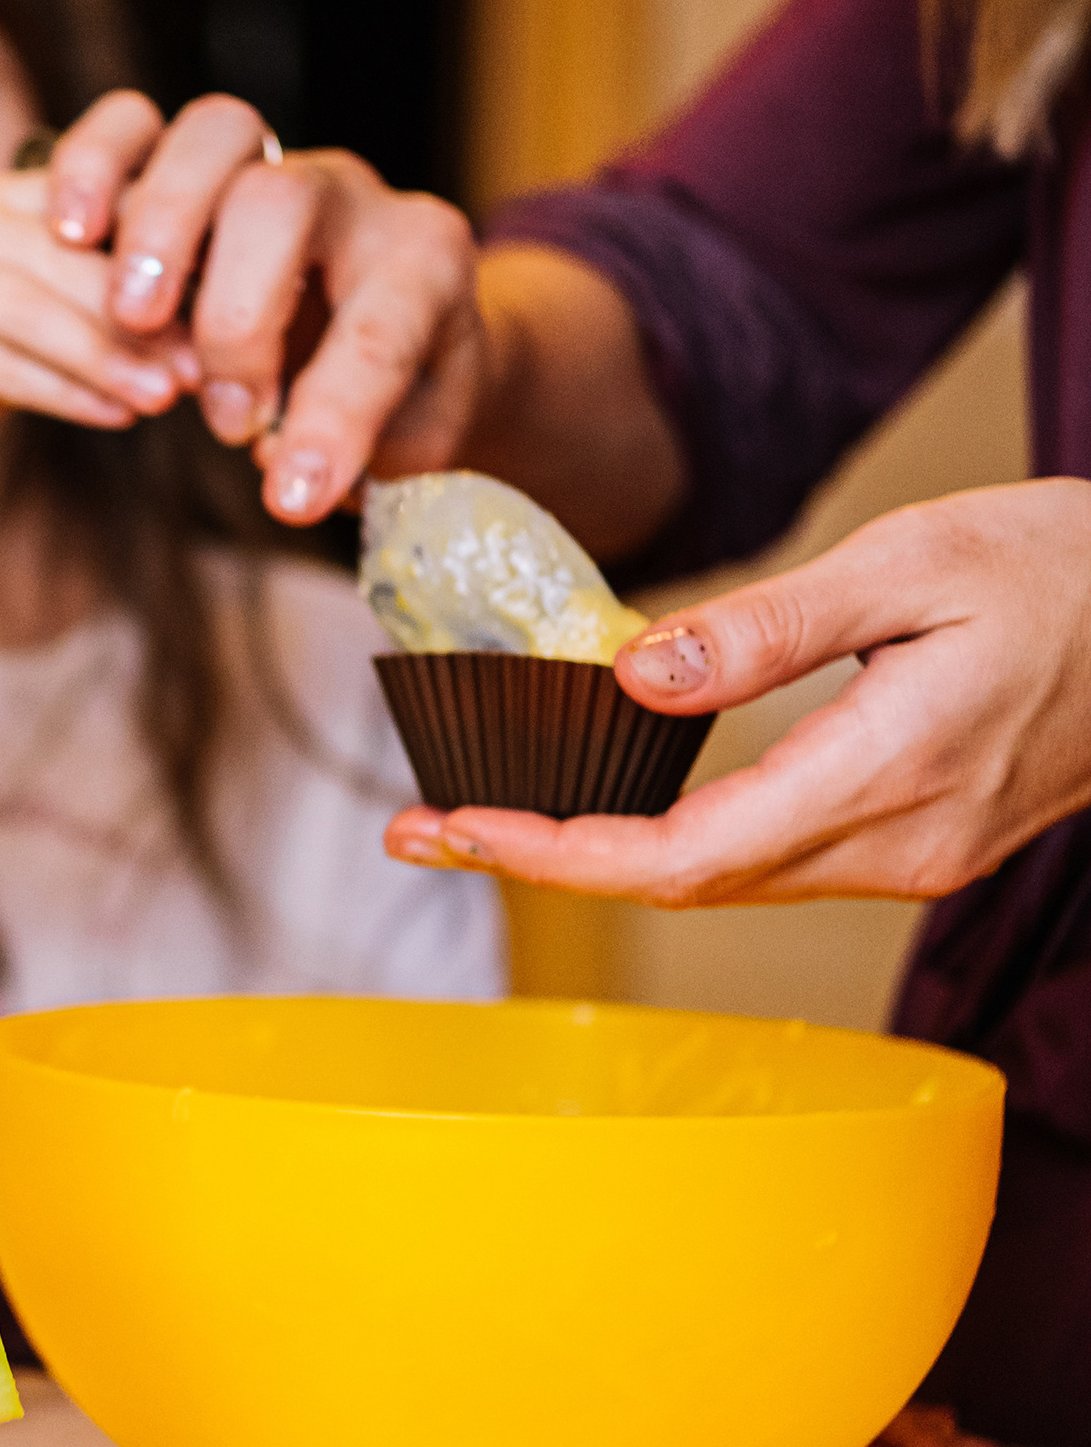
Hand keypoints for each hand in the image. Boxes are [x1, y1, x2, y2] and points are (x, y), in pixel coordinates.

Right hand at [0, 169, 193, 520]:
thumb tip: (225, 315)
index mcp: (3, 193)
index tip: (229, 282)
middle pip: (67, 252)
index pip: (95, 176)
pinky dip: (63, 391)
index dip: (167, 223)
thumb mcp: (49, 314)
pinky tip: (114, 415)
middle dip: (146, 310)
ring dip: (110, 356)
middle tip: (212, 361)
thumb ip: (112, 296)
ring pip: (33, 307)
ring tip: (170, 396)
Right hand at [46, 91, 481, 523]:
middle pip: (281, 204)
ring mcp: (266, 160)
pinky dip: (93, 169)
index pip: (382, 329)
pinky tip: (71, 235)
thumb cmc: (398, 389)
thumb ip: (370, 455)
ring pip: (214, 137)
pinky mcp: (190, 162)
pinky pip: (133, 124)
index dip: (332, 419)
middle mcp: (348, 192)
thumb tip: (289, 470)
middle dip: (237, 318)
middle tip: (223, 419)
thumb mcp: (416, 438)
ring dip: (158, 228)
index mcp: (424, 259)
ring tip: (132, 316)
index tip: (292, 498)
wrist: (384, 317)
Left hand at [385, 481, 1090, 902]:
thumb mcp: (911, 562)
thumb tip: (630, 680)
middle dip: (543, 863)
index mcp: (888, 775)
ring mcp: (912, 856)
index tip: (452, 828)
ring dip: (596, 860)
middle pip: (683, 884)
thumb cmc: (1062, 567)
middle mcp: (897, 844)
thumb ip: (766, 628)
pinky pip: (769, 862)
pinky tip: (603, 814)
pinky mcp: (917, 841)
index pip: (681, 855)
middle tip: (420, 830)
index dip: (553, 854)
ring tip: (480, 822)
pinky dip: (668, 845)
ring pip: (723, 883)